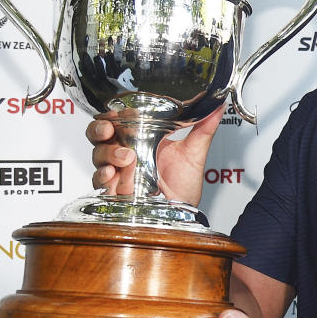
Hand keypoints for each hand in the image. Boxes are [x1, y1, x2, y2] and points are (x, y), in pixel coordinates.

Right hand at [85, 104, 225, 205]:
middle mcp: (124, 153)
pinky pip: (101, 183)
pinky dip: (104, 178)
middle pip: (98, 135)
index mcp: (140, 138)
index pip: (118, 119)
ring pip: (98, 157)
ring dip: (108, 154)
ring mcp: (119, 172)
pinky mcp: (115, 192)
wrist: (185, 212)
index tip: (123, 112)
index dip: (113, 113)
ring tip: (126, 158)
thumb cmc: (184, 184)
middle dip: (98, 129)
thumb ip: (204, 128)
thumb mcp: (195, 152)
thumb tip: (218, 106)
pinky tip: (112, 175)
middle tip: (108, 130)